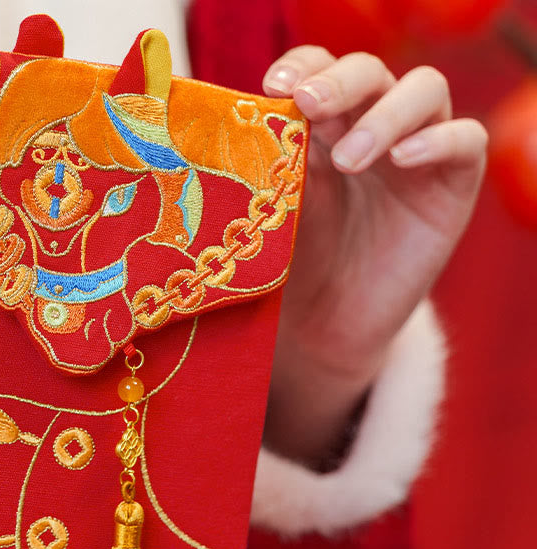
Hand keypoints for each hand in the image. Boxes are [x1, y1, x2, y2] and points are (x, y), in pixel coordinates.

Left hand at [261, 47, 486, 465]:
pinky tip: (403, 162)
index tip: (273, 86)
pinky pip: (466, 140)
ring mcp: (414, 153)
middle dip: (339, 80)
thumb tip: (236, 127)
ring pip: (424, 91)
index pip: (320, 70)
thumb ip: (270, 169)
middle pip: (370, 72)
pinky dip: (439, 140)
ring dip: (385, 114)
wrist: (324, 330)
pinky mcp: (451, 184)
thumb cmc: (290, 270)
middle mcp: (370, 129)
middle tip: (308, 103)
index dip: (303, 65)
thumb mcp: (274, 214)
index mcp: (322, 129)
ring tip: (349, 160)